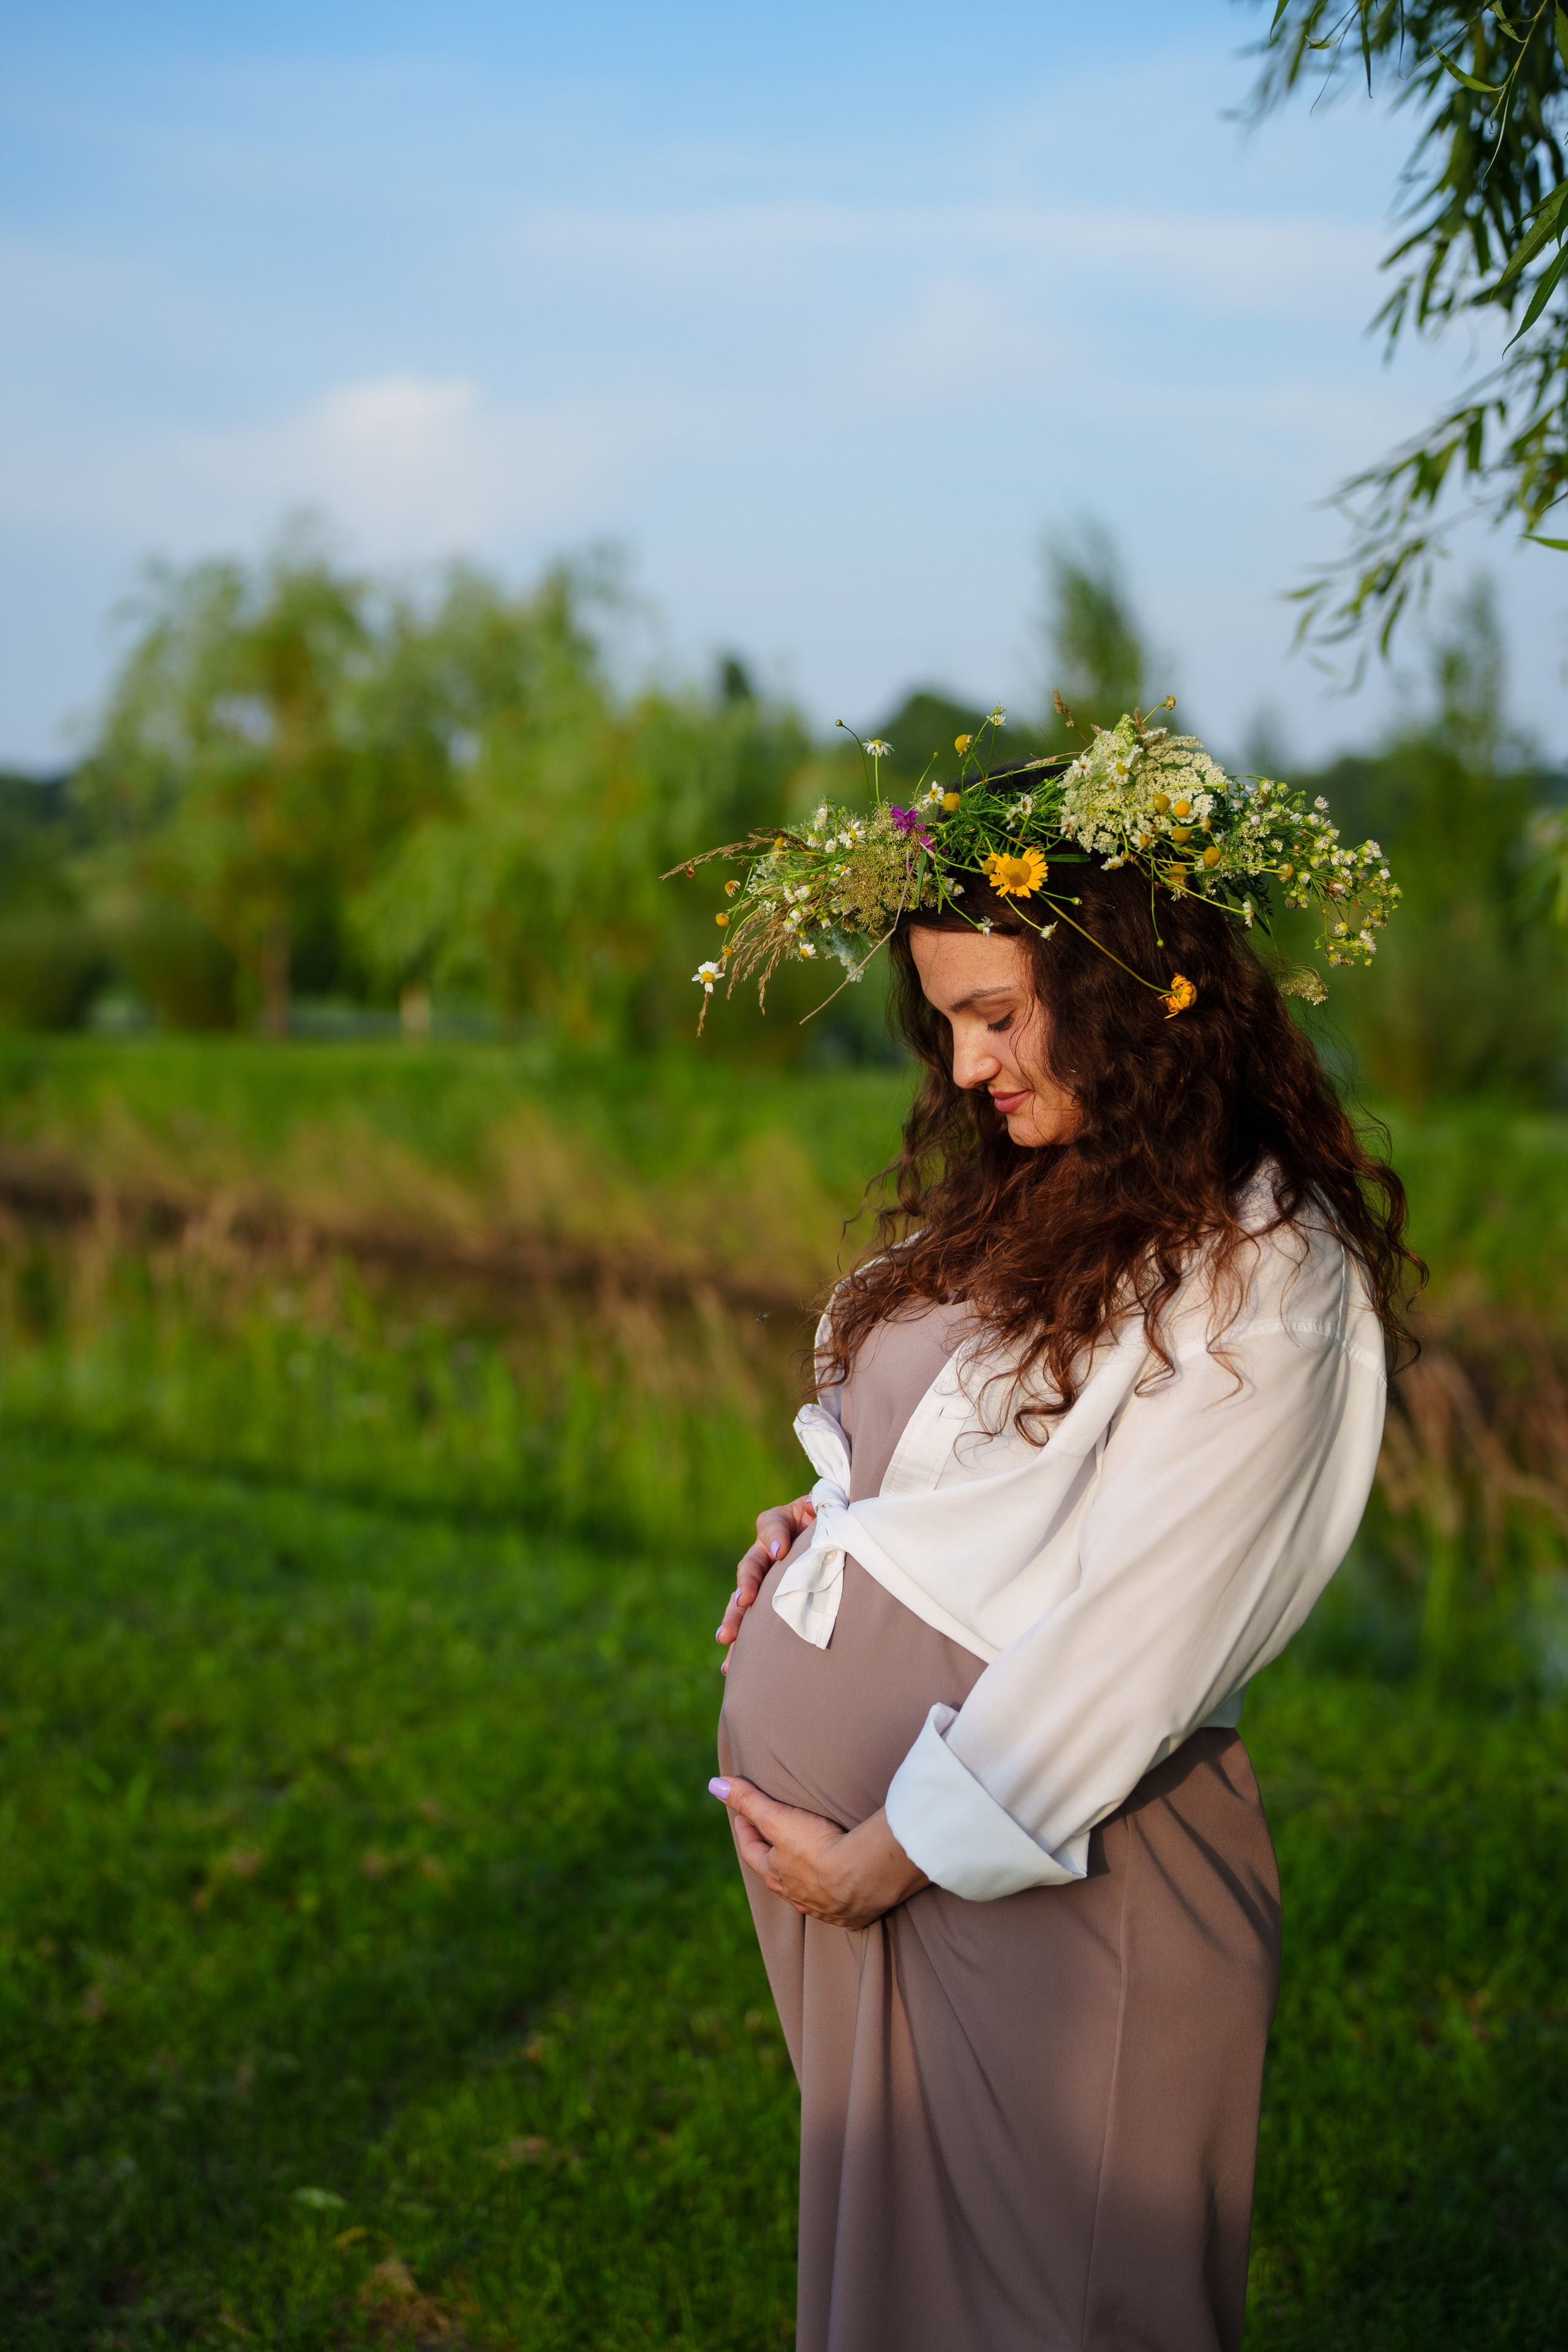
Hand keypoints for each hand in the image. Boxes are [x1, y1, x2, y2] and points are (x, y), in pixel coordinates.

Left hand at [708, 1776, 927, 1928]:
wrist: (862, 1875)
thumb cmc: (816, 1846)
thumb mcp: (778, 1817)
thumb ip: (749, 1800)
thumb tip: (715, 1783)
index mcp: (776, 1874)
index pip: (752, 1852)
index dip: (746, 1833)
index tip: (741, 1818)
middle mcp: (795, 1896)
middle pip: (777, 1877)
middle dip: (773, 1860)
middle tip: (772, 1844)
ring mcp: (823, 1908)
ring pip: (806, 1896)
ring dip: (803, 1883)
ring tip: (806, 1870)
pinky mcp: (850, 1916)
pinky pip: (839, 1913)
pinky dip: (836, 1906)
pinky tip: (841, 1903)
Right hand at [716, 1496, 816, 1672]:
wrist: (833, 1532)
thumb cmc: (830, 1515)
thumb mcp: (826, 1506)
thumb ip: (820, 1506)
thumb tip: (815, 1505)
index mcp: (779, 1524)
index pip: (772, 1525)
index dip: (775, 1535)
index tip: (780, 1550)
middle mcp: (765, 1553)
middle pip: (750, 1567)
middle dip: (745, 1585)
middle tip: (743, 1600)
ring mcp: (765, 1580)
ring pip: (743, 1598)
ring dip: (735, 1618)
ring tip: (725, 1637)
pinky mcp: (769, 1604)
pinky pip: (753, 1623)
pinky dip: (743, 1644)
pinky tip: (731, 1666)